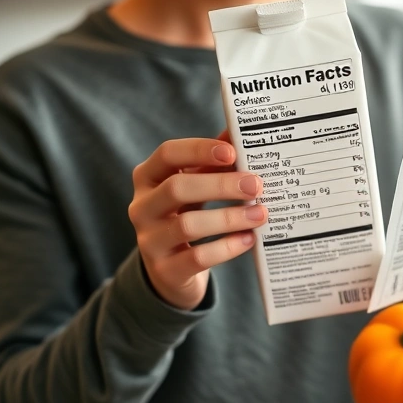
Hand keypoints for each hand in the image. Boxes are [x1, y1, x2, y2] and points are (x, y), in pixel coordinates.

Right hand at [128, 136, 265, 309]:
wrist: (169, 270)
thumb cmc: (185, 215)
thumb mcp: (195, 185)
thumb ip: (213, 162)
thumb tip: (239, 132)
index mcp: (148, 177)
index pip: (167, 154)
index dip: (199, 150)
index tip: (232, 152)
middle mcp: (142, 206)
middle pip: (177, 188)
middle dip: (220, 185)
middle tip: (256, 185)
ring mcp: (149, 240)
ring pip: (187, 225)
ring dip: (229, 218)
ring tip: (260, 214)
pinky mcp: (164, 270)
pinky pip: (196, 257)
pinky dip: (226, 247)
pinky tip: (249, 239)